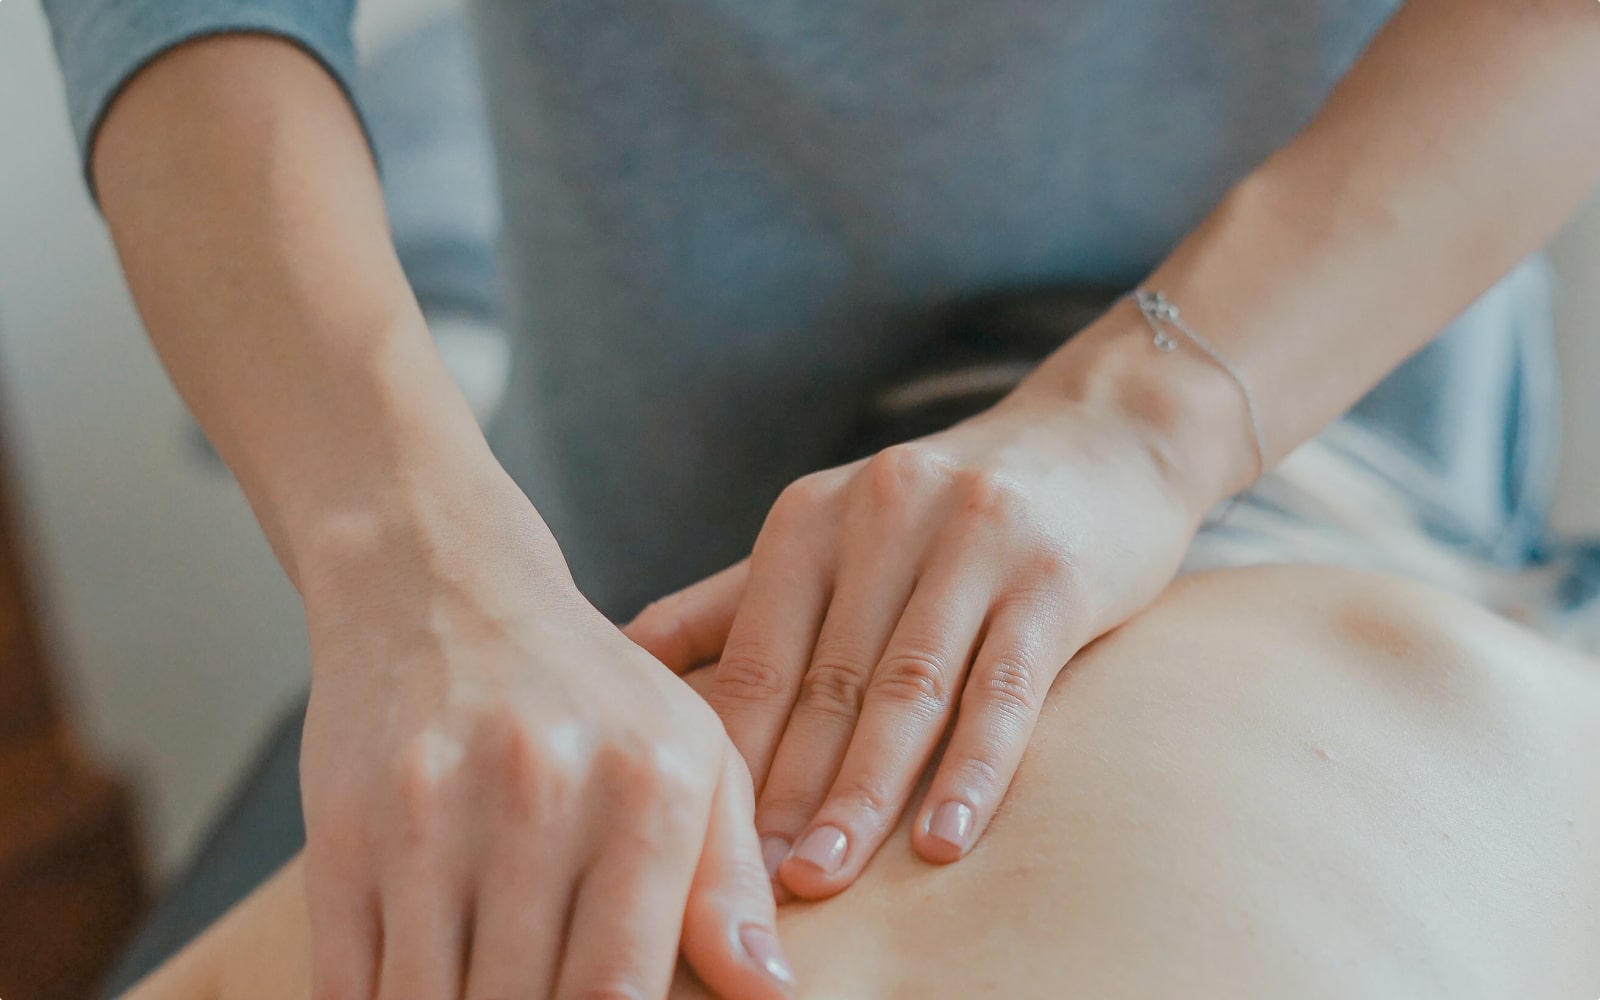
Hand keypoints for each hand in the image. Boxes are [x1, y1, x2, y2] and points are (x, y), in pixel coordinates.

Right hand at [296, 478, 793, 999]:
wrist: (440, 588)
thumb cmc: (591, 693)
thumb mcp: (690, 756)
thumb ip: (728, 881)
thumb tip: (771, 994)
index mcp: (650, 787)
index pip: (621, 991)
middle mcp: (541, 795)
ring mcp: (430, 814)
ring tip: (485, 992)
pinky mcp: (341, 831)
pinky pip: (349, 982)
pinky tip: (419, 990)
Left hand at [627, 365, 1204, 899]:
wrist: (1099, 435)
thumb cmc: (945, 509)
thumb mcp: (832, 532)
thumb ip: (734, 600)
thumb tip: (622, 658)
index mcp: (811, 518)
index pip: (755, 659)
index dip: (726, 758)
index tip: (699, 848)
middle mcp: (882, 516)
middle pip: (825, 682)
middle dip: (784, 792)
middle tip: (750, 887)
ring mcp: (972, 542)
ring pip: (907, 689)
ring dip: (863, 792)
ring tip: (824, 876)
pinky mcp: (1054, 577)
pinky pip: (1005, 686)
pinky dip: (973, 768)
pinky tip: (944, 840)